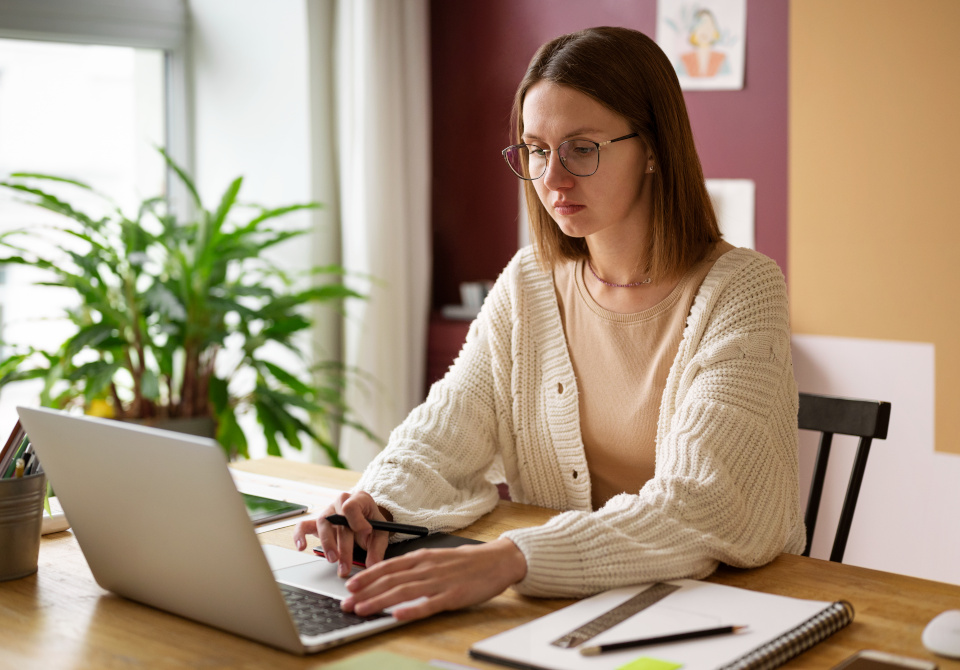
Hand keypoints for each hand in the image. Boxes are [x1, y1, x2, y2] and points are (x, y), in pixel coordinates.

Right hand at [292, 491, 391, 577]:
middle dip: (343, 545)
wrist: (365, 519)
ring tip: (332, 560)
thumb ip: (377, 549)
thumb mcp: (380, 533)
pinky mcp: (316, 522)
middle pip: (337, 520)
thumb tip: (373, 565)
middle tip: (346, 564)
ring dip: (327, 543)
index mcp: (359, 500)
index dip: (357, 520)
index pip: (352, 505)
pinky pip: (303, 526)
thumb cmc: (372, 524)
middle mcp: (341, 502)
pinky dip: (300, 536)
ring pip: (322, 523)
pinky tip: (302, 547)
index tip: (365, 533)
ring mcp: (327, 512)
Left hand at [340, 537, 526, 620]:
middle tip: (346, 604)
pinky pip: (428, 604)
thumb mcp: (436, 558)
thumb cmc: (465, 562)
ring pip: (403, 591)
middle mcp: (426, 567)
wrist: (496, 560)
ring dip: (379, 601)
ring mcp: (439, 582)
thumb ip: (415, 567)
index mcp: (422, 557)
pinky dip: (411, 609)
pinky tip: (397, 615)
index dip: (367, 576)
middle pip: (390, 580)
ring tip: (362, 610)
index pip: (388, 566)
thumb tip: (390, 576)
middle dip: (366, 593)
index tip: (350, 586)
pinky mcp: (452, 596)